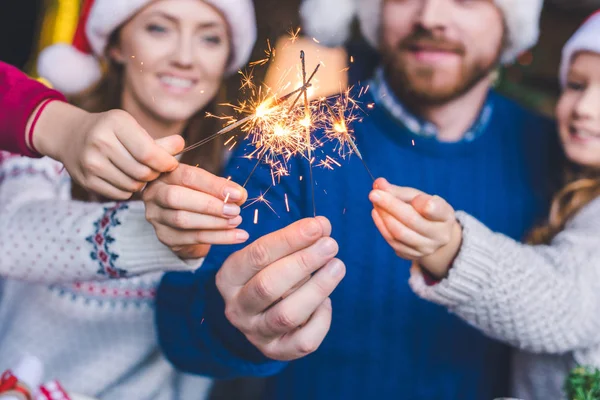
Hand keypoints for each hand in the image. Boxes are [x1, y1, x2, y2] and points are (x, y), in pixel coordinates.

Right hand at [31, 102, 182, 199]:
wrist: (71, 136)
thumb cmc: (111, 131)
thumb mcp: (133, 128)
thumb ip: (159, 141)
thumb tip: (182, 145)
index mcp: (115, 123)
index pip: (149, 152)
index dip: (165, 163)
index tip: (171, 164)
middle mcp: (100, 141)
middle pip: (142, 171)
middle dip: (154, 174)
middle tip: (155, 169)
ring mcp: (90, 162)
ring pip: (133, 185)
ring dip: (142, 183)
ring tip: (139, 172)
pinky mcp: (86, 180)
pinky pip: (120, 194)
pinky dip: (129, 190)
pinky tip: (125, 178)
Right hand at [143, 164, 248, 258]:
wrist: (186, 221)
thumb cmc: (198, 195)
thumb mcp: (207, 185)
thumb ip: (221, 187)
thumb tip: (239, 195)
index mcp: (167, 174)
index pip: (188, 176)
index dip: (214, 185)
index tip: (238, 194)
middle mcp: (155, 194)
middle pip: (176, 198)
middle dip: (209, 205)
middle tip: (235, 210)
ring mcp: (157, 217)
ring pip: (183, 220)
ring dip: (215, 222)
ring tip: (237, 221)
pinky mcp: (165, 236)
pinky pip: (192, 238)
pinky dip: (218, 238)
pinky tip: (237, 236)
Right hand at [216, 217, 344, 360]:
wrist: (258, 315)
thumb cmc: (268, 274)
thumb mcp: (272, 254)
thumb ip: (295, 239)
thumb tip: (323, 226)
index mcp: (229, 278)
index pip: (257, 255)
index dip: (290, 239)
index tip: (317, 226)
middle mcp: (237, 308)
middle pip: (268, 286)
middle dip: (303, 262)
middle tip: (330, 245)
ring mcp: (255, 333)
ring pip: (287, 315)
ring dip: (317, 288)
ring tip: (337, 266)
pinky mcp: (276, 351)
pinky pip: (304, 340)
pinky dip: (320, 318)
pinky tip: (327, 301)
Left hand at [369, 178, 461, 278]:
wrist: (432, 235)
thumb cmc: (424, 210)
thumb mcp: (418, 197)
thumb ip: (399, 191)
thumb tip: (378, 184)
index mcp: (446, 216)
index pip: (436, 210)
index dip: (423, 203)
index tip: (412, 196)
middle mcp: (439, 235)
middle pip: (412, 220)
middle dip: (390, 205)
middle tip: (374, 193)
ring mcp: (426, 248)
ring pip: (399, 233)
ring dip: (383, 216)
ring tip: (375, 202)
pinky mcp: (413, 255)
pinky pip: (393, 242)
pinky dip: (381, 226)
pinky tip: (376, 214)